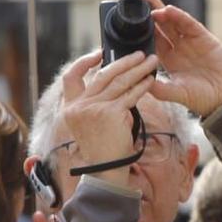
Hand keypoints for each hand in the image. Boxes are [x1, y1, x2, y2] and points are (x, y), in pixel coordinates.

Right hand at [60, 50, 156, 185]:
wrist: (106, 169)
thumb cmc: (102, 147)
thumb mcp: (89, 123)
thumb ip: (94, 103)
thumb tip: (113, 80)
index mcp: (70, 107)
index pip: (70, 77)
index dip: (83, 62)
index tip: (99, 53)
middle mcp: (79, 106)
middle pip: (102, 75)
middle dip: (123, 62)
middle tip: (139, 54)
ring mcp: (94, 109)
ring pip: (119, 82)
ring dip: (137, 69)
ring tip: (151, 62)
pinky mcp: (111, 114)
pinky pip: (130, 95)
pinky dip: (142, 86)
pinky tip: (151, 80)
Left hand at [140, 0, 221, 117]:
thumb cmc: (203, 98)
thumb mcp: (178, 94)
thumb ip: (160, 89)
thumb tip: (141, 82)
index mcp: (168, 61)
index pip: (151, 42)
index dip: (140, 32)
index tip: (126, 23)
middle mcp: (178, 48)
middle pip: (160, 27)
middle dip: (148, 13)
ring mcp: (190, 42)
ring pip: (173, 22)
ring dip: (160, 9)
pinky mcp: (204, 38)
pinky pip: (189, 24)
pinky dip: (180, 16)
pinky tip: (169, 10)